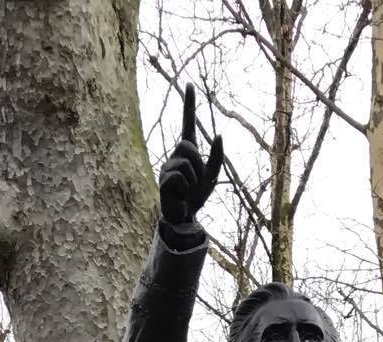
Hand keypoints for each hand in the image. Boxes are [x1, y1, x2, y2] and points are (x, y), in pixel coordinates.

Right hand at [158, 84, 223, 227]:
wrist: (186, 216)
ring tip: (188, 190)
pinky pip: (180, 177)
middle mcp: (176, 155)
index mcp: (188, 151)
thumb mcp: (212, 175)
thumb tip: (219, 134)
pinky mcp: (163, 180)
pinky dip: (185, 187)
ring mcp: (167, 166)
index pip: (188, 123)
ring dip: (193, 179)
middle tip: (195, 180)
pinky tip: (180, 195)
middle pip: (188, 145)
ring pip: (186, 163)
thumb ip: (217, 156)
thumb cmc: (197, 195)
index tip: (190, 84)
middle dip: (196, 162)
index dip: (189, 105)